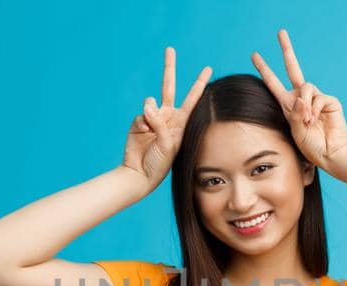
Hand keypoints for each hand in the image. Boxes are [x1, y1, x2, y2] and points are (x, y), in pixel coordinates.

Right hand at [122, 47, 211, 185]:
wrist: (139, 175)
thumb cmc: (160, 164)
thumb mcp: (169, 145)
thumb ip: (160, 123)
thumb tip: (147, 104)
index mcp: (182, 122)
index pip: (193, 98)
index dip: (199, 83)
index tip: (207, 68)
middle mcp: (167, 117)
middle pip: (169, 86)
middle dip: (169, 67)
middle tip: (170, 49)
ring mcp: (152, 118)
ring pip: (151, 100)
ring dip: (151, 113)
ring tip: (151, 131)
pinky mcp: (138, 121)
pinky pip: (140, 114)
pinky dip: (141, 124)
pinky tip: (143, 135)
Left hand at [251, 29, 346, 172]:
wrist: (329, 153)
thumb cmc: (310, 145)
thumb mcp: (295, 130)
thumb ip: (294, 113)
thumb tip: (301, 98)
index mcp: (288, 103)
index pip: (273, 82)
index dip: (264, 69)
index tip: (254, 55)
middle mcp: (301, 97)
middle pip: (293, 67)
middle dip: (286, 49)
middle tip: (280, 32)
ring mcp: (316, 97)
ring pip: (305, 87)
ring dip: (305, 104)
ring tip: (308, 121)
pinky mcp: (329, 101)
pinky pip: (319, 97)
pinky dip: (316, 109)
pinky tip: (316, 119)